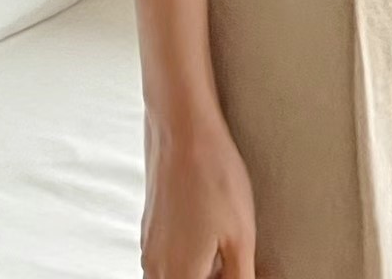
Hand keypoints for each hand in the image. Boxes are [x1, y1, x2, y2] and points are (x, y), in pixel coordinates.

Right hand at [140, 105, 274, 278]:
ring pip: (175, 273)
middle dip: (213, 275)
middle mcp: (155, 267)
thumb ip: (241, 278)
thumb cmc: (212, 175)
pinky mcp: (150, 226)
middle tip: (236, 258)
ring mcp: (149, 246)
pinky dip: (189, 256)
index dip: (228, 277)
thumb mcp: (241, 237)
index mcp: (178, 276)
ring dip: (201, 269)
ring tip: (225, 244)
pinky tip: (209, 231)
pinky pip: (168, 257)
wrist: (182, 127)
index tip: (240, 266)